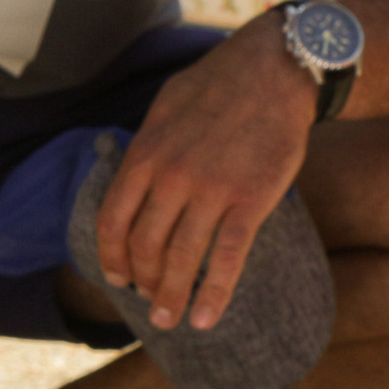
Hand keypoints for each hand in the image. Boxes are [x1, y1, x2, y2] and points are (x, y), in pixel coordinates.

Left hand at [94, 24, 317, 332]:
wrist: (276, 68)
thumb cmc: (219, 85)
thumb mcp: (166, 108)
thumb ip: (146, 149)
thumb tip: (130, 182)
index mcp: (145, 154)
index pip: (113, 221)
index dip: (112, 257)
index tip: (118, 278)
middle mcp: (172, 176)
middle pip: (144, 247)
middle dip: (143, 282)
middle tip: (151, 300)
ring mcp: (211, 190)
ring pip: (181, 259)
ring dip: (171, 297)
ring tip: (168, 320)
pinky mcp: (251, 200)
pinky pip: (227, 258)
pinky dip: (214, 295)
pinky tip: (204, 320)